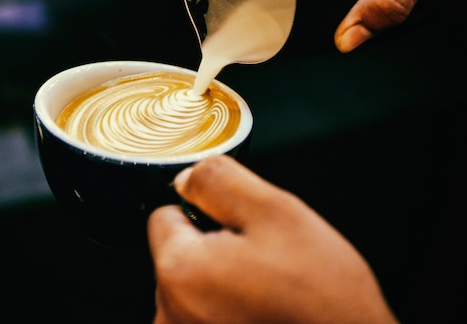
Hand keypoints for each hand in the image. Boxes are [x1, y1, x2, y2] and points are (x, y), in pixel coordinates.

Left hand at [148, 155, 398, 323]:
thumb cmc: (322, 300)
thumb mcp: (276, 214)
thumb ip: (219, 182)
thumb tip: (184, 179)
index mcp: (178, 271)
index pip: (165, 217)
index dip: (206, 214)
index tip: (241, 231)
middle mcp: (168, 315)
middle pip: (179, 256)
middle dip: (214, 252)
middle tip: (264, 266)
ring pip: (193, 289)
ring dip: (222, 286)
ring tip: (268, 298)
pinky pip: (204, 317)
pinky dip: (227, 314)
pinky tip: (263, 318)